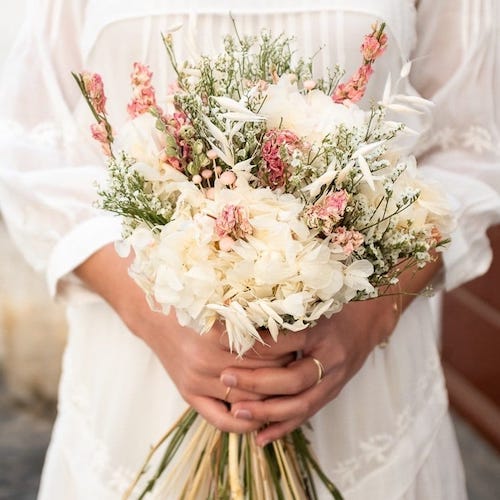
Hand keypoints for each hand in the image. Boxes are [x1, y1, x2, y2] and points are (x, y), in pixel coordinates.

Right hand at [75, 244, 293, 432]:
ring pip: (246, 400)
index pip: (267, 350)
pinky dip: (244, 423)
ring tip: (288, 391)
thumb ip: (250, 308)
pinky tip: (260, 417)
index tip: (305, 344)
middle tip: (302, 366)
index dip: (290, 349)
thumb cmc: (192, 303)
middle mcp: (207, 360)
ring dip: (269, 398)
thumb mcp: (219, 299)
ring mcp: (197, 381)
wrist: (153, 315)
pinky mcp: (189, 395)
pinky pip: (221, 420)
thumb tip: (289, 310)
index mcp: (218, 333)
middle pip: (260, 375)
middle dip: (284, 373)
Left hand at [220, 295, 398, 444]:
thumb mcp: (306, 303)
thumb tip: (236, 318)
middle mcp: (330, 358)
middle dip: (256, 383)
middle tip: (226, 378)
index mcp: (321, 330)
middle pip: (292, 379)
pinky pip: (306, 415)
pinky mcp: (331, 393)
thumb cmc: (330, 308)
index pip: (283, 341)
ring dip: (267, 412)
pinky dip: (282, 428)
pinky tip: (260, 438)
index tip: (224, 343)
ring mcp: (333, 380)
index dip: (254, 345)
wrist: (365, 322)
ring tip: (236, 412)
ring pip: (300, 404)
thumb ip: (277, 313)